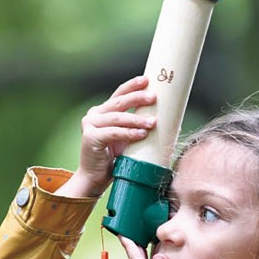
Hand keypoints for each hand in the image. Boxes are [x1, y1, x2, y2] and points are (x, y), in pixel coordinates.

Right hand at [56, 76, 155, 197]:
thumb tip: (167, 119)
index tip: (147, 80)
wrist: (95, 178)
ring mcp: (90, 125)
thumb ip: (138, 125)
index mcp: (103, 111)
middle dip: (137, 98)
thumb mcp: (128, 137)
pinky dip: (128, 133)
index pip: (119, 94)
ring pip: (117, 117)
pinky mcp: (90, 138)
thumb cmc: (114, 158)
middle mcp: (94, 115)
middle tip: (154, 97)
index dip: (132, 86)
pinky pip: (113, 133)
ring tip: (153, 122)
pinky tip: (141, 134)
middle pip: (119, 102)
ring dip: (137, 119)